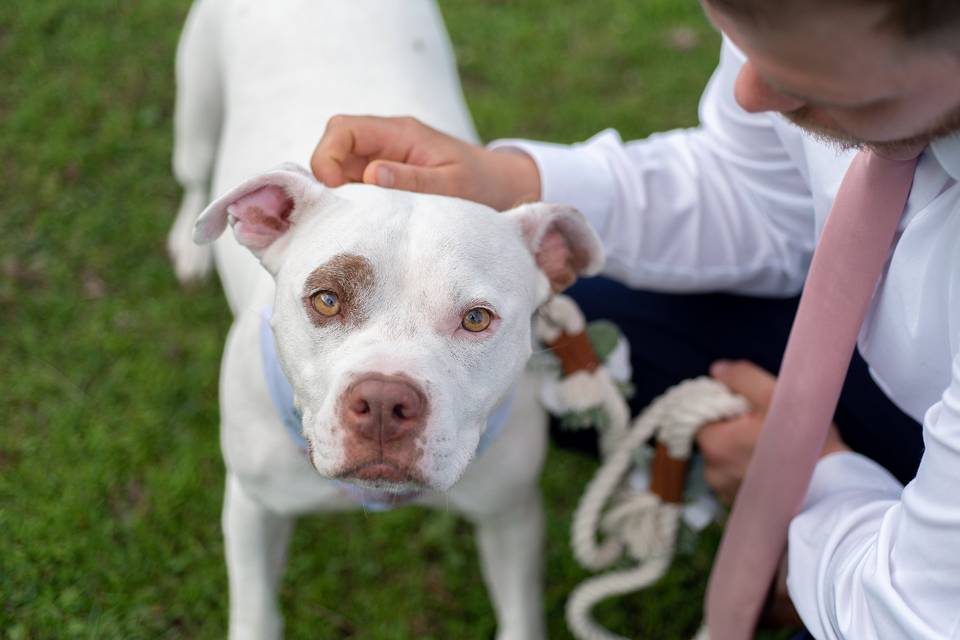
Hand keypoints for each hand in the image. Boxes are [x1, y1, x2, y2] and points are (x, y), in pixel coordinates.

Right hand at [310, 115, 540, 210]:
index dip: (327, 158)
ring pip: (340, 169)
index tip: (336, 192)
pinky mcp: (387, 179)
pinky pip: (357, 186)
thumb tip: (372, 175)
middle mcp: (386, 142)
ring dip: (340, 194)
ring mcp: (384, 160)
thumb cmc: (482, 183)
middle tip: (342, 212)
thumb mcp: (453, 185)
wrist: (503, 188)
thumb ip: (414, 180)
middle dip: (327, 178)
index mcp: (400, 133)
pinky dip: (354, 204)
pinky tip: (368, 225)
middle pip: (333, 147)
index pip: (342, 129)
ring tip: (356, 222)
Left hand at [696, 359, 848, 505]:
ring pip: (726, 459)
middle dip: (733, 427)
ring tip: (774, 446)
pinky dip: (751, 470)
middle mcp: (713, 473)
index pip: (701, 416)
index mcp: (714, 445)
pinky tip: (775, 466)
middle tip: (765, 423)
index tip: (747, 404)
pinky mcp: (742, 507)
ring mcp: (725, 494)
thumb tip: (718, 371)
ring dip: (741, 449)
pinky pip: (738, 480)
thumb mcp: (775, 395)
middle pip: (714, 438)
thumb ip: (741, 378)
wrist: (835, 490)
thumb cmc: (805, 441)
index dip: (722, 405)